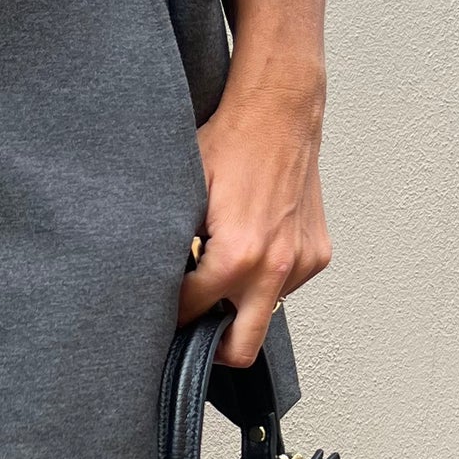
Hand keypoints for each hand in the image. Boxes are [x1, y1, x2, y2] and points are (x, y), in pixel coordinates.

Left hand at [179, 0, 333, 368]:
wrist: (281, 106)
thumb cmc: (228, 142)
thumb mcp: (182, 193)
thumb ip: (167, 245)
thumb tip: (142, 282)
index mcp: (236, 256)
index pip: (191, 315)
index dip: (169, 317)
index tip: (155, 315)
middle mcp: (274, 268)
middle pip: (239, 352)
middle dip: (211, 348)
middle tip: (190, 329)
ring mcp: (301, 264)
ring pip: (263, 314)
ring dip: (239, 303)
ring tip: (219, 269)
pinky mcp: (317, 254)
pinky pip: (285, 287)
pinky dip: (264, 278)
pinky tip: (250, 245)